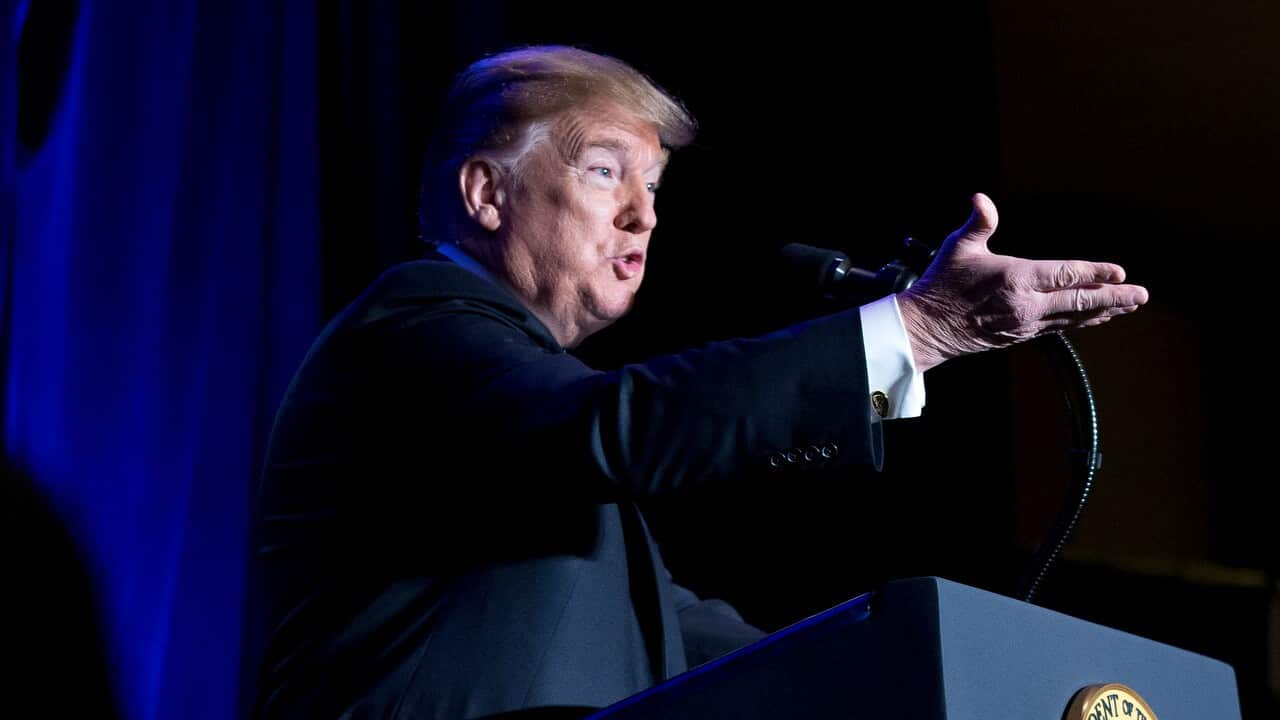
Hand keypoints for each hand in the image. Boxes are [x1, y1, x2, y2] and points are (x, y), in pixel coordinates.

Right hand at [897, 193, 1148, 371]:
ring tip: (1128, 306)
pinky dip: (1082, 321)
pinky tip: (1094, 318)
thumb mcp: (957, 248)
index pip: (1066, 274)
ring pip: (1074, 317)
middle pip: (1080, 301)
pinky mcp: (1020, 335)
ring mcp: (1025, 324)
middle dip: (1114, 298)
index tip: (1119, 271)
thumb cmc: (940, 284)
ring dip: (1104, 311)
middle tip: (1142, 295)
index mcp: (1015, 278)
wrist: (925, 328)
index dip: (1095, 272)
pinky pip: (1060, 327)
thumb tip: (981, 198)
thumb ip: (978, 223)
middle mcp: (1026, 305)